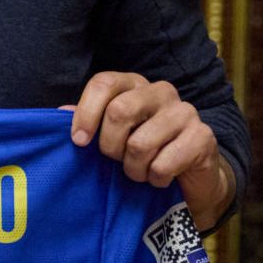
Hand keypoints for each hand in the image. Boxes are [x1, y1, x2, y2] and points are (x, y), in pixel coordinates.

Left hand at [68, 71, 234, 223]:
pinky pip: (163, 164)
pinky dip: (155, 179)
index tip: (79, 141)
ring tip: (139, 172)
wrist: (189, 179)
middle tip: (115, 161)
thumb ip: (88, 123)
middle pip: (119, 111)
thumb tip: (60, 112)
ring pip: (140, 143)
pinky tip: (160, 178)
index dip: (86, 113)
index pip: (104, 83)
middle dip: (109, 147)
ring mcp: (185, 112)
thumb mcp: (111, 137)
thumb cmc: (141, 154)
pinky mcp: (203, 137)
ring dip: (133, 169)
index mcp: (134, 85)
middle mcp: (161, 92)